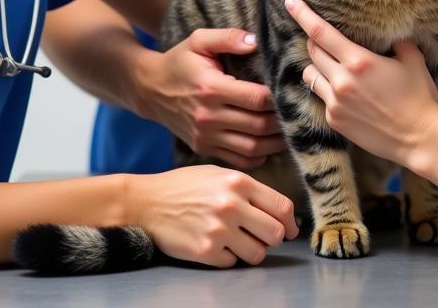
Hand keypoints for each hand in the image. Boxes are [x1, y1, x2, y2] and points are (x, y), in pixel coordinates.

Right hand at [131, 165, 297, 266]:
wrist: (147, 202)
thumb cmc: (185, 186)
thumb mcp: (218, 174)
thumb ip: (247, 188)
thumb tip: (276, 210)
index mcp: (239, 182)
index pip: (282, 206)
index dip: (291, 222)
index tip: (290, 229)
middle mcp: (232, 205)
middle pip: (276, 233)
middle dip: (274, 238)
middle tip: (264, 237)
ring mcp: (219, 230)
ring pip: (258, 253)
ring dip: (252, 250)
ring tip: (237, 240)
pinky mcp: (205, 251)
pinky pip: (233, 263)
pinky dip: (228, 257)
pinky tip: (215, 244)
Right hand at [141, 29, 285, 168]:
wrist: (149, 89)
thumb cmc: (179, 61)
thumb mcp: (198, 40)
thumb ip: (227, 37)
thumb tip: (255, 42)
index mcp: (211, 88)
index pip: (256, 99)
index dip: (278, 98)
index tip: (291, 91)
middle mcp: (208, 116)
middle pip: (258, 126)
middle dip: (282, 121)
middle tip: (298, 113)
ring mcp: (205, 136)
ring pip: (251, 147)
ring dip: (275, 142)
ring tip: (291, 131)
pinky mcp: (203, 148)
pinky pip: (237, 159)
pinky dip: (257, 157)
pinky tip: (269, 145)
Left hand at [284, 0, 437, 164]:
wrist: (419, 140)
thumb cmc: (419, 97)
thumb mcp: (412, 60)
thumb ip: (398, 40)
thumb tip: (391, 31)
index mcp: (358, 61)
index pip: (321, 32)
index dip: (302, 15)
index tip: (289, 2)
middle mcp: (341, 81)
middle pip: (312, 51)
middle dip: (315, 41)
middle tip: (324, 39)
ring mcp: (335, 103)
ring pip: (309, 75)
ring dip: (317, 66)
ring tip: (331, 67)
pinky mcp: (334, 121)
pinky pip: (321, 98)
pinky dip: (327, 91)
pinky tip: (345, 94)